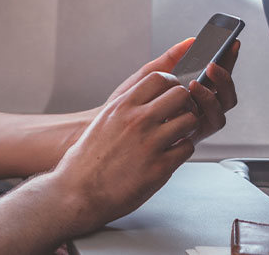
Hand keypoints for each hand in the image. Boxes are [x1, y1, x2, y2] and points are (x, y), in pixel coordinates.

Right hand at [50, 71, 197, 234]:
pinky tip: (171, 155)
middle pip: (180, 94)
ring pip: (190, 120)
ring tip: (178, 136)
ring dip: (188, 128)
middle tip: (180, 114)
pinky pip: (187, 148)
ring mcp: (150, 143)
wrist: (78, 192)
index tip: (170, 94)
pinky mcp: (160, 167)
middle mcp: (137, 120)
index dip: (171, 84)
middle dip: (184, 103)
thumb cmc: (86, 160)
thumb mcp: (102, 122)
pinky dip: (182, 150)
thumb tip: (145, 101)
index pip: (159, 77)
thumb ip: (125, 109)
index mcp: (121, 107)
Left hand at [106, 38, 239, 143]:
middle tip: (212, 65)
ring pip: (223, 107)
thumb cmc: (128, 102)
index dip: (228, 59)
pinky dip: (205, 108)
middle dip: (225, 76)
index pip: (215, 74)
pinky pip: (211, 122)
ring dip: (215, 92)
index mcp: (191, 91)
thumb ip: (170, 59)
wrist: (110, 128)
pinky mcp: (193, 135)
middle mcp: (199, 107)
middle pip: (225, 91)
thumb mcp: (147, 76)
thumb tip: (191, 40)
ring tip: (195, 81)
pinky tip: (190, 98)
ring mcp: (198, 121)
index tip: (231, 42)